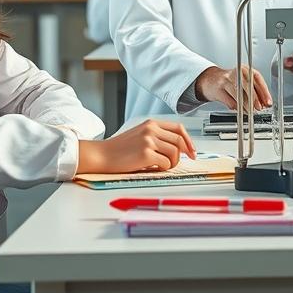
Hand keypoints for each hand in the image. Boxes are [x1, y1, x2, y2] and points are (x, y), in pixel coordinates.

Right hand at [77, 118, 194, 173]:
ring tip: (161, 166)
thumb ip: (157, 136)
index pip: (179, 128)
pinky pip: (165, 163)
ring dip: (172, 163)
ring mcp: (148, 140)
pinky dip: (163, 168)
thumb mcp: (139, 134)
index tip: (192, 151)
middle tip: (181, 162)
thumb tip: (178, 147)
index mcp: (151, 123)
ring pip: (174, 153)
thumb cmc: (119, 149)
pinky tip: (153, 168)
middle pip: (179, 141)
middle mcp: (151, 129)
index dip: (188, 140)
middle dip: (184, 154)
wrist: (101, 155)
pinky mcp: (145, 153)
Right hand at [194, 65, 272, 110]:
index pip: (257, 78)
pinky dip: (237, 108)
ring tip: (250, 111)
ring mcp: (225, 81)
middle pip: (248, 85)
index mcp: (244, 69)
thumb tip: (264, 102)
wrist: (209, 80)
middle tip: (259, 108)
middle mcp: (235, 73)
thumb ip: (254, 91)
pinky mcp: (218, 90)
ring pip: (239, 95)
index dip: (264, 91)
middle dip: (255, 99)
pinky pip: (231, 102)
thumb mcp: (243, 82)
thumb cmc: (230, 81)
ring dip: (246, 106)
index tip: (268, 102)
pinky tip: (240, 110)